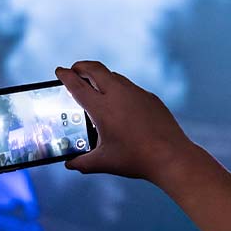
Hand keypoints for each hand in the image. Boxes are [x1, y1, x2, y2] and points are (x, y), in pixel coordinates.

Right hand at [55, 61, 193, 182]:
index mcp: (102, 109)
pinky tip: (120, 101)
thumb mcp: (104, 163)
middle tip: (75, 69)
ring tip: (95, 84)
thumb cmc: (136, 159)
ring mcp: (136, 93)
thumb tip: (70, 164)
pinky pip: (130, 87)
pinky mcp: (150, 97)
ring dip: (101, 76)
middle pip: (95, 69)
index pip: (77, 86)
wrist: (171, 156)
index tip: (59, 70)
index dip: (66, 76)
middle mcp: (118, 95)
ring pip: (114, 76)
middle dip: (81, 66)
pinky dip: (119, 88)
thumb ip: (82, 163)